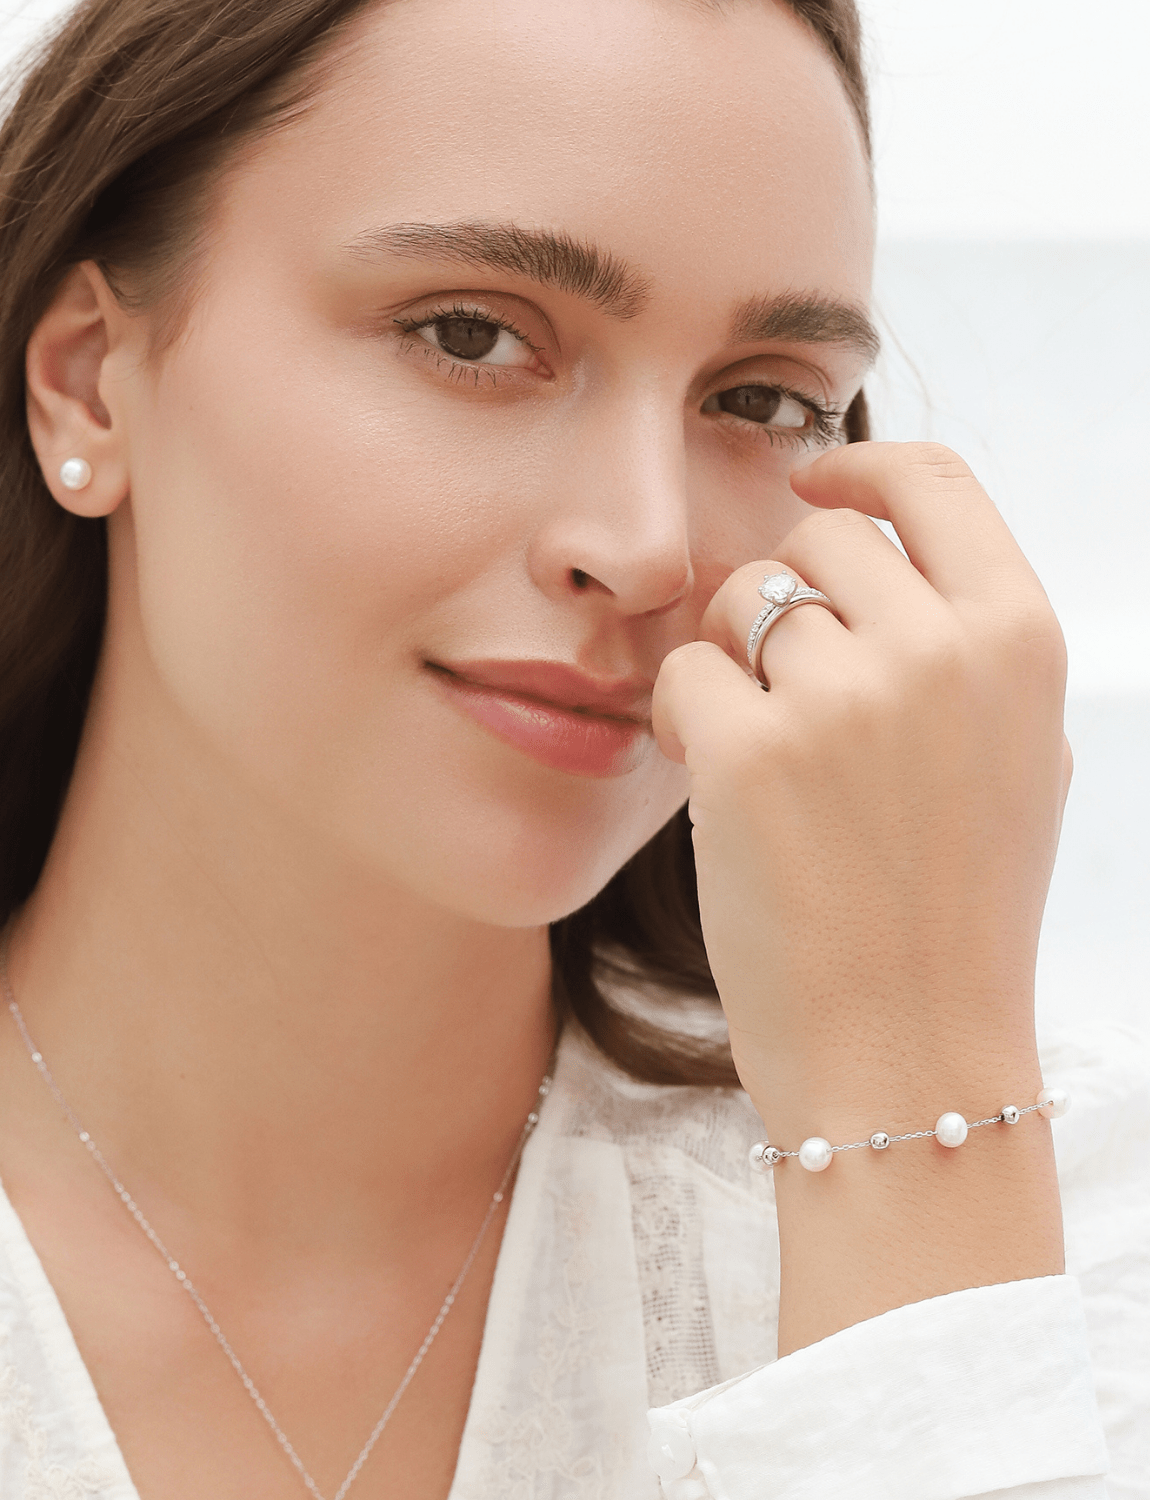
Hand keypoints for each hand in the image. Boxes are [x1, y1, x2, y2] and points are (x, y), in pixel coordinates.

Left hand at [652, 442, 1069, 1348]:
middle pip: (816, 542)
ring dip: (730, 659)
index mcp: (1021, 638)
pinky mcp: (749, 752)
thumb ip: (972, 645)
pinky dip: (682, 718)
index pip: (933, 479)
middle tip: (781, 688)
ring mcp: (845, 697)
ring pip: (739, 601)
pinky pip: (682, 670)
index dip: (862, 467)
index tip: (816, 483)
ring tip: (757, 749)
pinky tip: (712, 781)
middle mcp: (941, 648)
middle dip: (784, 601)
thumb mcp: (1019, 759)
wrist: (911, 1057)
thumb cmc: (956, 913)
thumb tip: (890, 544)